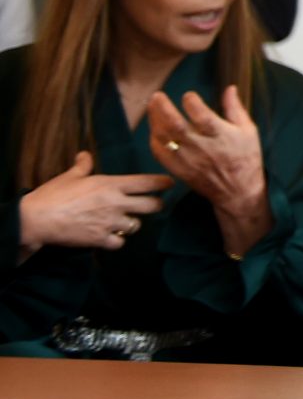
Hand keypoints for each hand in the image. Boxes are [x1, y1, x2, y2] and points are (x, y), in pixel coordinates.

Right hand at [16, 152, 172, 253]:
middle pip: (152, 206)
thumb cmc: (53, 195)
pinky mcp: (100, 239)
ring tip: (126, 221)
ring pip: (137, 225)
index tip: (170, 183)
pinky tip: (111, 236)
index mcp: (112, 184)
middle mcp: (116, 203)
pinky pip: (120, 242)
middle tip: (153, 205)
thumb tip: (84, 155)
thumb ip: (83, 166)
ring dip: (133, 224)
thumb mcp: (70, 176)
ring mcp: (110, 222)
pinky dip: (117, 240)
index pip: (148, 182)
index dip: (163, 183)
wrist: (37, 219)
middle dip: (156, 205)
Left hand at [147, 87, 270, 255]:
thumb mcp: (249, 131)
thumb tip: (230, 88)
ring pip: (164, 138)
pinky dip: (154, 139)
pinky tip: (154, 128)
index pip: (202, 117)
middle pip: (176, 127)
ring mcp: (188, 160)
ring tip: (152, 106)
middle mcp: (202, 147)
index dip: (192, 103)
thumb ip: (235, 109)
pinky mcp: (179, 170)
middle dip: (163, 109)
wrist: (238, 191)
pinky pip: (160, 154)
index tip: (188, 95)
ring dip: (155, 121)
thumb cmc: (246, 158)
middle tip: (157, 96)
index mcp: (222, 136)